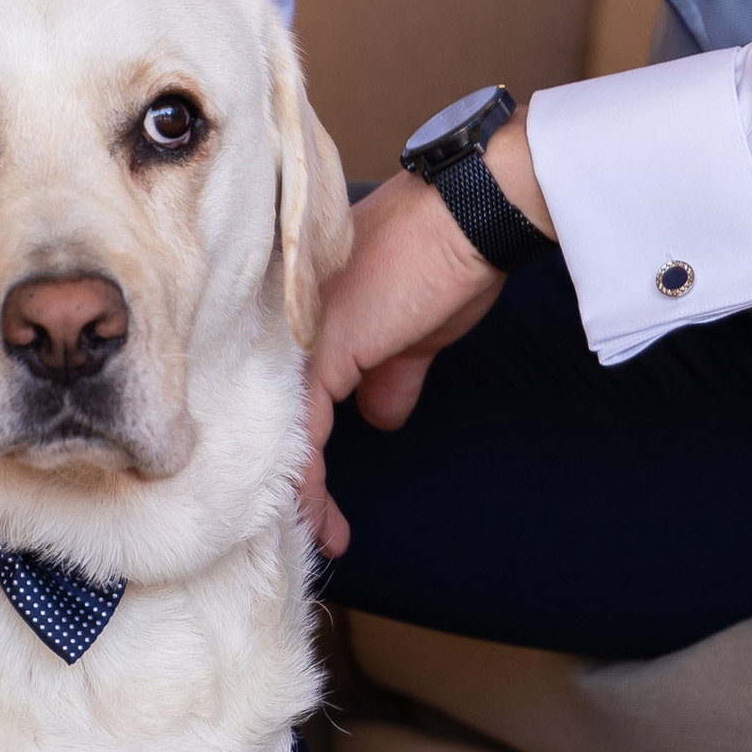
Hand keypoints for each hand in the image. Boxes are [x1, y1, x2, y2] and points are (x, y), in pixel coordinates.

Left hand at [300, 116, 554, 555]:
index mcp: (312, 318)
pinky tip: (323, 519)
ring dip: (306, 494)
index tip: (317, 495)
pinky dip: (311, 485)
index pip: (296, 396)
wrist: (469, 216)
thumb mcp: (416, 332)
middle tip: (312, 529)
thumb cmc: (448, 257)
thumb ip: (390, 373)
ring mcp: (303, 338)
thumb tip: (382, 412)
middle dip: (297, 480)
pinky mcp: (324, 354)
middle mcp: (294, 327)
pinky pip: (307, 437)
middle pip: (282, 418)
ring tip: (321, 534)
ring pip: (289, 434)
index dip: (304, 449)